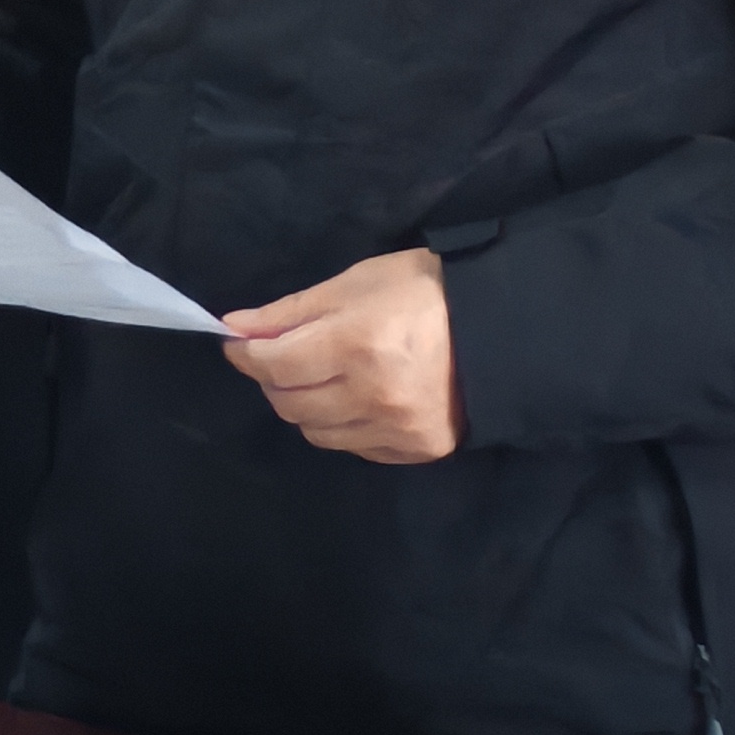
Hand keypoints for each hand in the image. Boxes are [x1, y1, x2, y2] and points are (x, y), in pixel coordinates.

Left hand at [223, 248, 460, 463]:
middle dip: (273, 378)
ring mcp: (398, 428)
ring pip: (315, 432)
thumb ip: (289, 312)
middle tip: (283, 356)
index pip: (275, 364)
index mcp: (356, 344)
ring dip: (305, 404)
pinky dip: (341, 425)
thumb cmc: (420, 292)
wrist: (499, 326)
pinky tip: (356, 398)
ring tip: (322, 376)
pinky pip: (353, 446)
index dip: (246, 353)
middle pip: (289, 403)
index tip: (237, 343)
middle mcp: (375, 395)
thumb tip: (235, 327)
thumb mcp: (352, 284)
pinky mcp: (417, 450)